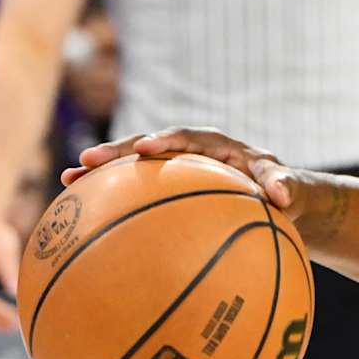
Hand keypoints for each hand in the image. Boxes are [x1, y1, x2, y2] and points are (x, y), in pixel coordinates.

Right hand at [68, 128, 295, 208]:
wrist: (278, 202)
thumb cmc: (285, 192)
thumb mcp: (291, 188)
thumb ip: (286, 185)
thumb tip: (283, 195)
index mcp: (212, 144)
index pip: (184, 137)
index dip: (163, 141)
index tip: (144, 150)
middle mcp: (185, 152)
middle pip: (143, 147)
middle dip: (115, 153)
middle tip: (85, 161)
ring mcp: (171, 172)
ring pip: (131, 170)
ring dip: (100, 175)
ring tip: (67, 182)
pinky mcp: (164, 192)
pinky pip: (135, 196)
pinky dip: (111, 204)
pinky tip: (82, 221)